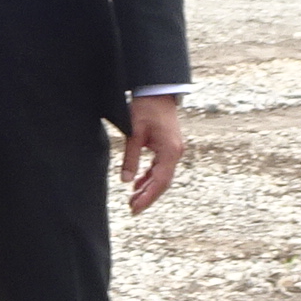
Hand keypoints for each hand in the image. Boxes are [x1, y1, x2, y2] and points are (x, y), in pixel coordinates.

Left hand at [120, 95, 187, 213]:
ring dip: (148, 188)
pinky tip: (137, 183)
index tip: (135, 208)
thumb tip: (125, 180)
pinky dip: (150, 176)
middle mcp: (175, 153)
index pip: (160, 181)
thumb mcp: (134, 134)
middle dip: (148, 196)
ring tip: (132, 199)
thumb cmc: (146, 109)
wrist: (157, 91)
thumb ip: (130, 158)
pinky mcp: (169, 146)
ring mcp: (174, 150)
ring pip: (162, 176)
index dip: (147, 197)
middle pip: (163, 182)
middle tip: (132, 209)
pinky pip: (160, 167)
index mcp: (170, 151)